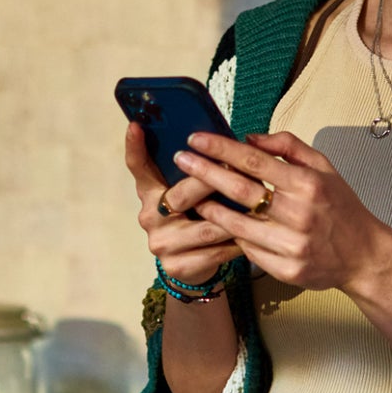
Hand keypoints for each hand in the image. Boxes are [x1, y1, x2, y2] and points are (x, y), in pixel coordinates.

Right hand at [123, 124, 241, 284]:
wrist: (193, 264)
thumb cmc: (198, 215)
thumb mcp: (192, 192)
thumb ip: (198, 170)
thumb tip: (222, 141)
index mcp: (150, 192)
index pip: (138, 167)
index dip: (135, 147)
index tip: (136, 126)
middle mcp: (150, 216)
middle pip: (180, 196)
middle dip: (210, 182)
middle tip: (234, 169)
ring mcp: (161, 243)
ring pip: (205, 227)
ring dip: (234, 216)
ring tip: (256, 205)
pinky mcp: (177, 266)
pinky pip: (215, 251)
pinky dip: (236, 241)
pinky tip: (252, 234)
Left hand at [172, 130, 391, 295]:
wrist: (364, 255)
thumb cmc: (340, 206)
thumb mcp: (324, 167)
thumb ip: (288, 147)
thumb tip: (249, 138)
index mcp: (308, 184)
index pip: (254, 161)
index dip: (220, 149)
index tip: (196, 140)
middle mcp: (300, 215)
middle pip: (240, 191)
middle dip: (205, 173)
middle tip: (181, 161)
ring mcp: (293, 246)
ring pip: (238, 225)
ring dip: (211, 209)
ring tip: (191, 196)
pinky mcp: (288, 270)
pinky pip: (249, 251)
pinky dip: (234, 237)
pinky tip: (220, 226)